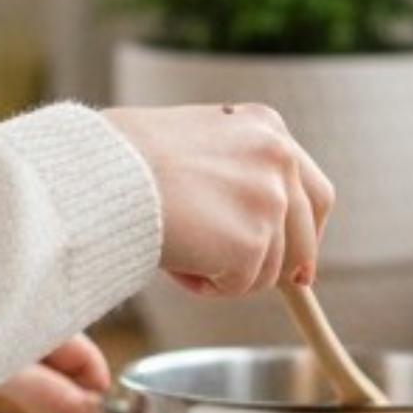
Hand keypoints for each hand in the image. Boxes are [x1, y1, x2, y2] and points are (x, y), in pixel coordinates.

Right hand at [102, 102, 334, 296]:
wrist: (100, 172)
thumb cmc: (127, 158)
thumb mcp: (199, 144)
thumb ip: (237, 173)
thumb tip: (262, 225)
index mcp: (267, 126)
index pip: (311, 190)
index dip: (306, 231)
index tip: (297, 262)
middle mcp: (279, 157)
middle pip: (306, 233)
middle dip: (285, 266)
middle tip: (249, 279)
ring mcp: (269, 200)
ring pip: (268, 268)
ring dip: (226, 272)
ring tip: (179, 246)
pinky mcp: (251, 243)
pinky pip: (238, 286)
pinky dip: (206, 285)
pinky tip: (176, 258)